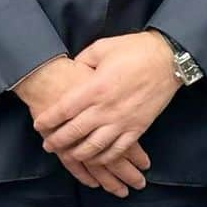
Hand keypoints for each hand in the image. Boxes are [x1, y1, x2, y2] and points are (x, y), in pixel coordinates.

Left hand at [15, 56, 149, 197]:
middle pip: (74, 132)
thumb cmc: (135, 50)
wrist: (167, 60)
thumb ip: (83, 61)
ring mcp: (122, 122)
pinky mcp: (137, 129)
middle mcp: (106, 109)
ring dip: (76, 153)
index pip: (64, 110)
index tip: (38, 125)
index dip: (49, 120)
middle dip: (57, 141)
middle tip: (47, 145)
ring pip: (93, 147)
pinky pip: (116, 151)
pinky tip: (94, 159)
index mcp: (95, 88)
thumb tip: (72, 71)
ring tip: (66, 154)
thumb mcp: (103, 47)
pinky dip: (103, 158)